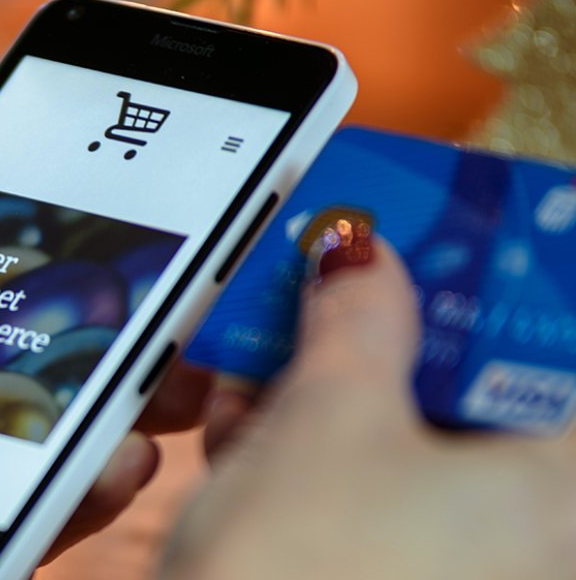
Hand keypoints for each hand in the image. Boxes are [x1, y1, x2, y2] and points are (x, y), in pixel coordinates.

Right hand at [162, 237, 575, 578]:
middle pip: (487, 401)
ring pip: (426, 458)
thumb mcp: (326, 419)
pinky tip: (249, 445)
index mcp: (563, 489)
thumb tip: (358, 255)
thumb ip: (355, 319)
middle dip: (401, 342)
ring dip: (344, 404)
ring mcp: (476, 570)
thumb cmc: (306, 574)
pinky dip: (329, 471)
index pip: (557, 352)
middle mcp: (540, 540)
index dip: (506, 287)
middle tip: (337, 297)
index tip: (451, 246)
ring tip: (261, 371)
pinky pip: (386, 513)